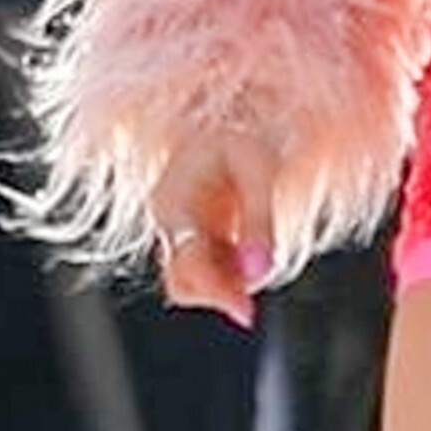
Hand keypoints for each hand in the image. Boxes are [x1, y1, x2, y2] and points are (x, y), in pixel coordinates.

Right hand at [151, 130, 278, 330]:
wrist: (233, 118)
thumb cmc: (244, 137)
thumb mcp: (260, 168)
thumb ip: (261, 220)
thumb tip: (261, 273)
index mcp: (173, 202)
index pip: (186, 261)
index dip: (215, 292)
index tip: (247, 313)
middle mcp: (169, 223)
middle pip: (182, 281)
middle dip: (220, 293)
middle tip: (253, 302)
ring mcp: (180, 233)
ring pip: (193, 282)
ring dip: (227, 285)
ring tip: (259, 255)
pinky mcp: (197, 240)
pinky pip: (209, 271)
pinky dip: (232, 274)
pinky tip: (253, 252)